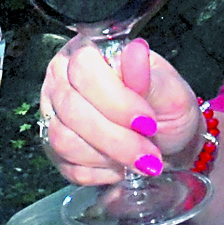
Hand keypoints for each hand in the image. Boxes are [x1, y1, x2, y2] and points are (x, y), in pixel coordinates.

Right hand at [39, 36, 199, 186]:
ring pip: (65, 141)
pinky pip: (69, 166)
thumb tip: (135, 52)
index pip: (84, 69)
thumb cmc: (166, 109)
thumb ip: (150, 77)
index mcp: (86, 52)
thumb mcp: (170, 91)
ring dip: (110, 156)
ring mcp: (53, 114)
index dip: (116, 100)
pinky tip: (121, 164)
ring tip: (139, 158)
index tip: (147, 121)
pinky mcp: (53, 148)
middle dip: (117, 138)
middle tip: (150, 152)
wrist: (167, 141)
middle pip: (72, 110)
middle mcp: (61, 79)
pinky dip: (102, 172)